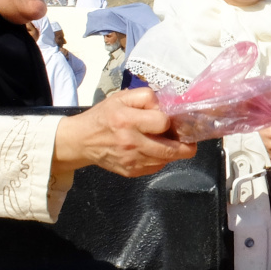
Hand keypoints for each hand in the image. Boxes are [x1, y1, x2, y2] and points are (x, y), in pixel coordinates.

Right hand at [53, 88, 196, 177]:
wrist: (81, 141)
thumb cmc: (104, 116)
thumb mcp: (121, 97)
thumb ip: (146, 97)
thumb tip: (164, 107)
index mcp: (127, 120)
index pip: (163, 123)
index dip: (169, 120)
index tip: (168, 119)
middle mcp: (130, 143)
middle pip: (171, 150)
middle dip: (186, 145)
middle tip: (189, 140)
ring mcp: (131, 161)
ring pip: (166, 160)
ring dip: (173, 152)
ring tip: (170, 143)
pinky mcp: (131, 172)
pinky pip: (156, 167)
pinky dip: (161, 159)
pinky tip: (155, 150)